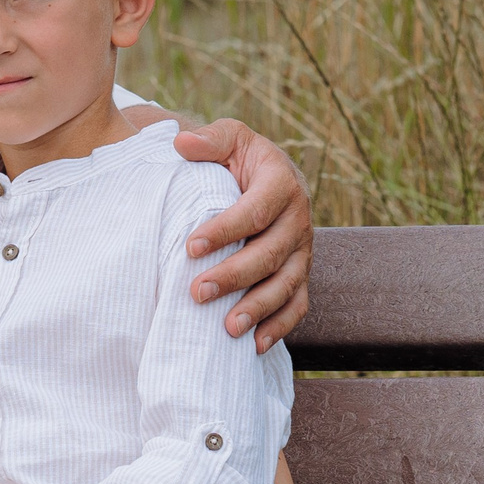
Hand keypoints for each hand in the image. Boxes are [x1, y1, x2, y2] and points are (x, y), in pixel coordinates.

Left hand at [170, 118, 312, 351]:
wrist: (269, 176)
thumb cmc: (241, 159)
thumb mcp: (230, 138)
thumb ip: (209, 140)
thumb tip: (181, 143)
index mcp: (281, 183)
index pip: (255, 211)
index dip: (224, 230)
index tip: (190, 247)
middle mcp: (299, 218)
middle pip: (270, 254)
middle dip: (234, 276)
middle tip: (198, 292)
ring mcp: (303, 251)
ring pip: (286, 284)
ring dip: (258, 308)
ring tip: (227, 328)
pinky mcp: (301, 274)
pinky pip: (298, 305)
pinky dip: (280, 327)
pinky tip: (255, 345)